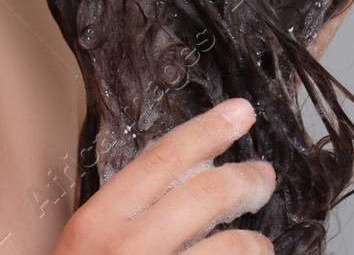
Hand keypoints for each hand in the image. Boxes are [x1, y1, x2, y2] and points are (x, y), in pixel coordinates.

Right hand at [51, 99, 275, 254]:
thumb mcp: (90, 247)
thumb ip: (131, 212)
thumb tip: (197, 171)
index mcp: (96, 225)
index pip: (161, 160)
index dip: (206, 131)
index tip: (240, 112)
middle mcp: (125, 250)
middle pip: (205, 196)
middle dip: (245, 180)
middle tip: (263, 177)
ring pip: (232, 248)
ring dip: (255, 243)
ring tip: (258, 244)